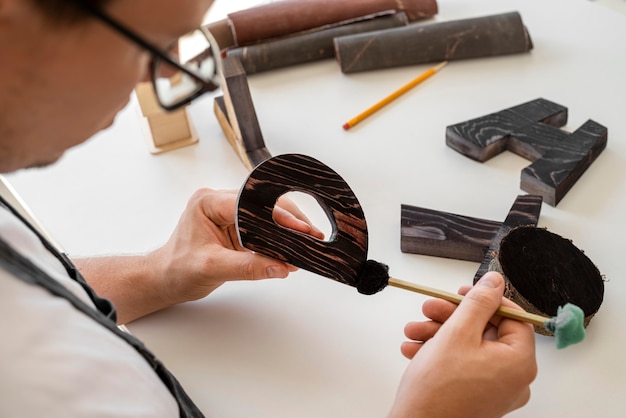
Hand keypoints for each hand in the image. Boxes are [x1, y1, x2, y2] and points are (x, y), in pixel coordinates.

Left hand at [148, 188, 323, 304]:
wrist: (165, 279)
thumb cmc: (176, 270)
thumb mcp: (212, 268)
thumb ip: (247, 267)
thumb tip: (279, 266)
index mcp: (208, 203)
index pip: (250, 203)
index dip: (276, 215)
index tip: (297, 228)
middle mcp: (218, 202)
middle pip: (263, 204)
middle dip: (288, 220)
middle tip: (310, 234)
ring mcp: (228, 213)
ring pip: (266, 213)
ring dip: (286, 227)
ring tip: (307, 240)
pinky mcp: (236, 226)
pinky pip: (263, 227)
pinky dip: (278, 237)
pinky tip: (292, 247)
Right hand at [388, 272, 536, 417]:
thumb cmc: (438, 389)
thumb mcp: (457, 332)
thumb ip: (478, 302)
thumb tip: (496, 282)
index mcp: (519, 362)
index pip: (513, 317)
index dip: (485, 300)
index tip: (462, 294)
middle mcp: (513, 379)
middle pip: (486, 331)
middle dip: (451, 317)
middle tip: (429, 308)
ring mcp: (495, 391)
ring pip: (470, 347)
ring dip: (439, 334)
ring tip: (413, 332)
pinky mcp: (477, 397)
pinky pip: (463, 365)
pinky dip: (440, 354)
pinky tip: (415, 349)